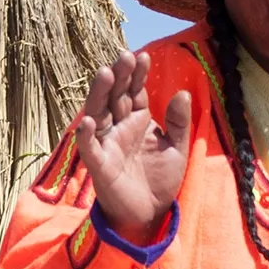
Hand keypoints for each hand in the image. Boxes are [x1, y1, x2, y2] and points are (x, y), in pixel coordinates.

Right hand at [76, 51, 193, 241]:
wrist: (151, 213)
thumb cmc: (160, 179)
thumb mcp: (177, 148)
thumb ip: (179, 122)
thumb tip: (183, 92)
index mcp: (138, 121)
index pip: (135, 91)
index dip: (137, 75)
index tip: (142, 56)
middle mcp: (119, 128)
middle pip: (115, 96)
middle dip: (119, 76)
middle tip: (124, 56)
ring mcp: (107, 144)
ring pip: (98, 114)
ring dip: (99, 94)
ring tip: (105, 74)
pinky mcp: (100, 166)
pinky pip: (90, 149)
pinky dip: (86, 136)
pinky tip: (87, 122)